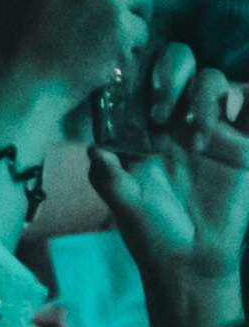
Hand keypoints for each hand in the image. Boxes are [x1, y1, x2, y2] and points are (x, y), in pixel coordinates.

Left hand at [91, 52, 248, 326]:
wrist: (192, 262)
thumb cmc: (151, 232)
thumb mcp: (124, 205)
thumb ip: (108, 176)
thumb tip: (93, 147)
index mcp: (143, 126)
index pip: (141, 79)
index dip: (136, 73)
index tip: (130, 89)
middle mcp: (176, 120)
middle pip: (179, 64)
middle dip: (171, 73)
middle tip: (163, 113)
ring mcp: (211, 128)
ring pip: (213, 80)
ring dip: (205, 95)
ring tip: (199, 142)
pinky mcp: (241, 145)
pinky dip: (245, 100)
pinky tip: (229, 124)